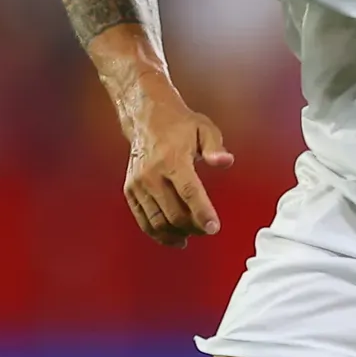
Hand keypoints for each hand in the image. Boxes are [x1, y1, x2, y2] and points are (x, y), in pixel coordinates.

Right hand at [123, 92, 233, 244]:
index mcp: (172, 159)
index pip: (189, 192)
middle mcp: (152, 174)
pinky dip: (158, 234)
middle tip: (206, 229)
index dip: (202, 213)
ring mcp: (139, 185)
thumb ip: (215, 148)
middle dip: (193, 227)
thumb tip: (225, 162)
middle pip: (174, 213)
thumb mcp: (204, 129)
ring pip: (158, 221)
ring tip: (191, 234)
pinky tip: (173, 237)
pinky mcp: (131, 191)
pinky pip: (143, 220)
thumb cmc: (178, 125)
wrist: (146, 119)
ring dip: (176, 234)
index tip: (213, 228)